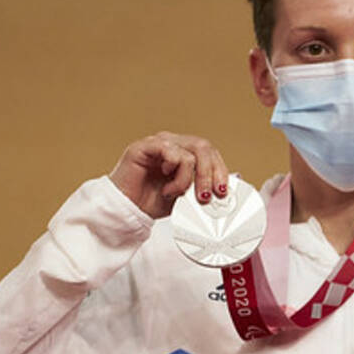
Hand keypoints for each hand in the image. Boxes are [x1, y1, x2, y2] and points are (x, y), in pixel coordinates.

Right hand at [108, 132, 229, 218]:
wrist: (126, 210)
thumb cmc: (151, 202)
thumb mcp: (186, 197)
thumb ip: (203, 187)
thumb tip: (227, 184)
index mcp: (183, 153)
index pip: (210, 152)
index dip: (220, 170)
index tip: (222, 191)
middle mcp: (173, 145)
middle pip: (204, 147)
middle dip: (211, 174)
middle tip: (205, 196)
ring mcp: (159, 143)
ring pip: (191, 152)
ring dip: (188, 179)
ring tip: (175, 193)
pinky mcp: (145, 146)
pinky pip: (171, 151)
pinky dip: (174, 173)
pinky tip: (166, 186)